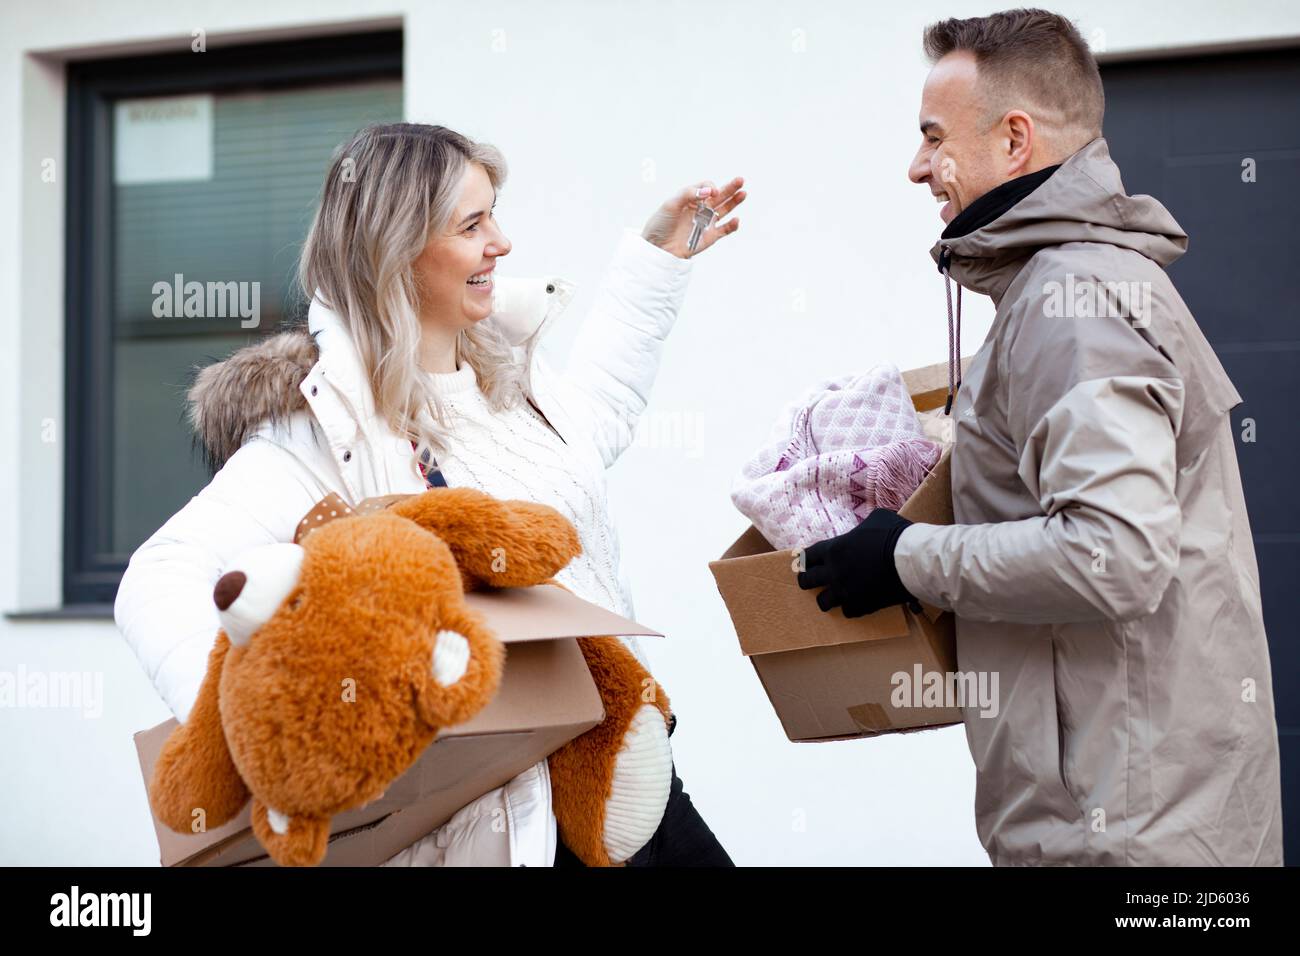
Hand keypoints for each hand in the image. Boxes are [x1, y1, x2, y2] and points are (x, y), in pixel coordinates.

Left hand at [641, 177, 745, 258]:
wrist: (658, 247)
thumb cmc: (661, 224)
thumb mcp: (671, 204)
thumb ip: (689, 194)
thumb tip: (709, 191)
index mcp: (691, 198)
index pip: (706, 187)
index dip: (710, 188)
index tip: (710, 193)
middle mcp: (701, 208)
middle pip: (720, 195)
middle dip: (730, 187)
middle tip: (740, 180)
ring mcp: (707, 222)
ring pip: (725, 210)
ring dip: (735, 202)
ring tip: (743, 193)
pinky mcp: (710, 236)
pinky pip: (725, 230)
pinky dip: (732, 226)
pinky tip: (736, 219)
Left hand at [796, 509, 919, 617]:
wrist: (912, 562)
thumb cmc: (895, 535)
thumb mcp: (876, 519)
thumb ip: (861, 528)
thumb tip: (863, 532)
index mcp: (834, 549)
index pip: (806, 557)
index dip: (804, 560)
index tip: (804, 562)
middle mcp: (834, 572)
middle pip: (806, 581)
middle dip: (807, 580)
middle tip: (811, 581)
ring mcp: (846, 592)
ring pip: (823, 602)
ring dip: (826, 598)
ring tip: (831, 597)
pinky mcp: (861, 606)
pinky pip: (847, 612)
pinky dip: (850, 607)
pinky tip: (855, 602)